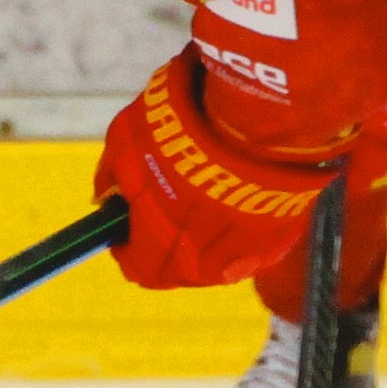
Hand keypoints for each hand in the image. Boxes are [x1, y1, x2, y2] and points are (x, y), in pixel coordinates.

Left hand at [97, 48, 337, 290]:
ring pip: (219, 262)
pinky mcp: (281, 240)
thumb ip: (112, 177)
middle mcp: (204, 264)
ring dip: (207, 240)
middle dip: (167, 243)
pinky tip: (242, 199)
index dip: (130, 245)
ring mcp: (247, 256)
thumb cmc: (185, 128)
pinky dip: (244, 230)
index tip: (130, 223)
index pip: (137, 268)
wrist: (261, 117)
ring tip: (210, 197)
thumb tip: (105, 199)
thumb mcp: (127, 140)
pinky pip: (254, 247)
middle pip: (178, 270)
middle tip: (171, 204)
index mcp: (159, 245)